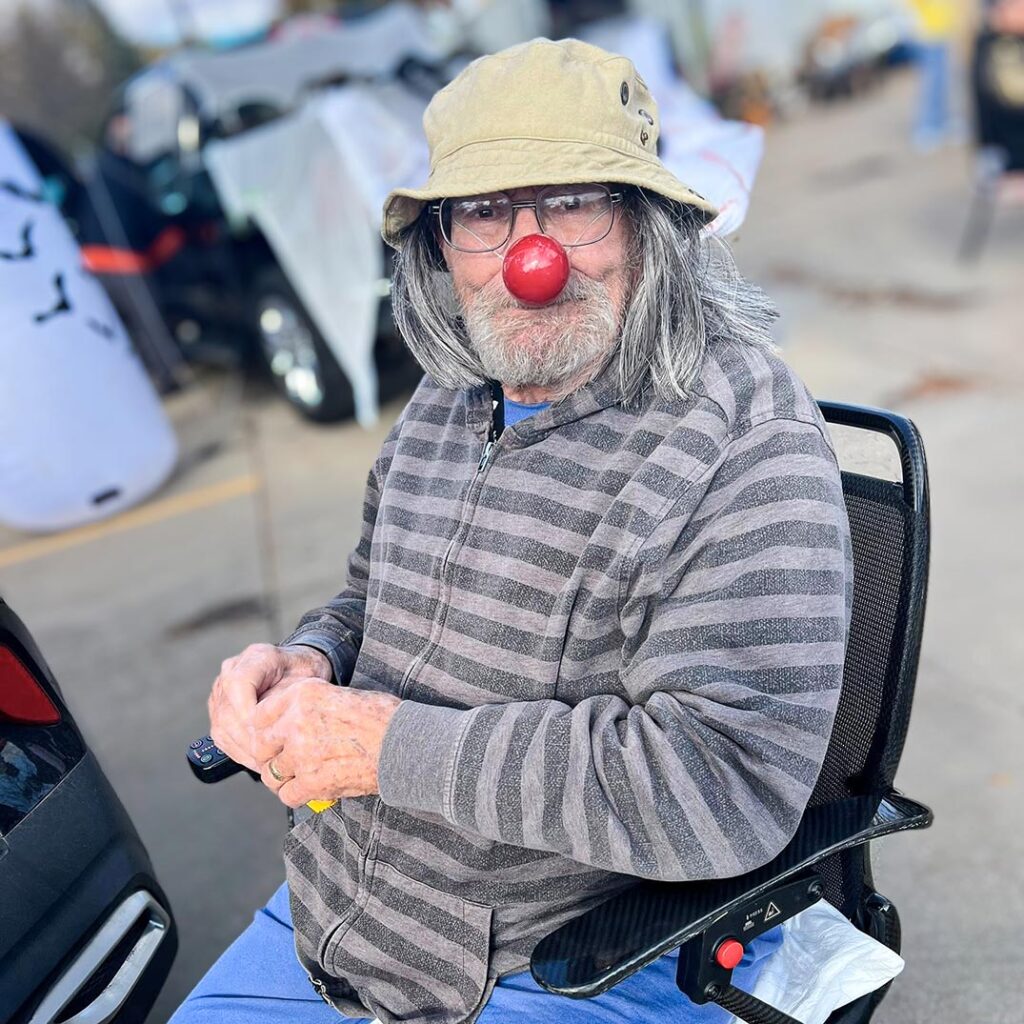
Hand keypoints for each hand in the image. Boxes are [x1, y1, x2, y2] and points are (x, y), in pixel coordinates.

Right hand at [208, 644, 331, 771]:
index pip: (238, 684)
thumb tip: (271, 726)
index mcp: (256, 657)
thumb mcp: (306, 680)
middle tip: (271, 758)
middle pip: (227, 712)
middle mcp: (231, 671)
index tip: (266, 732)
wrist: (297, 670)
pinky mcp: (218, 708)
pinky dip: (239, 751)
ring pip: (222, 727)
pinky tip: (257, 760)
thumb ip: (286, 700)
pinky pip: (222, 735)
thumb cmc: (304, 673)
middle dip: (249, 740)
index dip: (248, 712)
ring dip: (243, 750)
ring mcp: (221, 690)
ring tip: (266, 765)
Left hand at [249, 680, 400, 807]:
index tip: (276, 737)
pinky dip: (298, 795)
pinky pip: (287, 795)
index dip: (266, 730)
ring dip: (283, 778)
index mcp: (303, 694)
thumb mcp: (341, 693)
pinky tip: (313, 788)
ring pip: (271, 774)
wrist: (405, 743)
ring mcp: (302, 753)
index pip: (259, 716)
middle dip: (272, 756)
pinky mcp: (313, 781)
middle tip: (288, 760)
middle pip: (260, 747)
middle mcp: (296, 721)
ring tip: (302, 776)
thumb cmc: (382, 717)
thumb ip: (310, 705)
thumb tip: (290, 719)